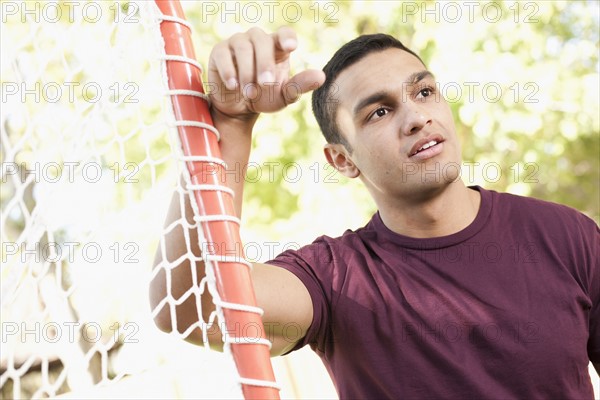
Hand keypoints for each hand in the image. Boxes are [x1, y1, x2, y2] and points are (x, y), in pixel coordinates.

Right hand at [208, 27, 325, 121]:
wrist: (237, 109)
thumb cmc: (263, 97)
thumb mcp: (284, 95)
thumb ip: (300, 85)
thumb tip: (321, 77)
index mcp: (276, 47)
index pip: (284, 33)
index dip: (287, 37)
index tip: (290, 47)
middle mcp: (257, 40)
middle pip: (262, 40)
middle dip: (265, 63)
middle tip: (266, 83)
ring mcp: (237, 43)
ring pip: (243, 47)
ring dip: (248, 71)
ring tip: (249, 92)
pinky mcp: (219, 52)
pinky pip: (223, 55)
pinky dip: (230, 71)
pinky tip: (234, 85)